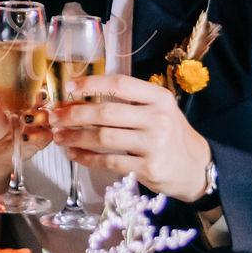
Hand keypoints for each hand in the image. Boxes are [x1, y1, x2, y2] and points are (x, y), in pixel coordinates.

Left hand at [0, 86, 51, 177]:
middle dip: (42, 98)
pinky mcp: (39, 141)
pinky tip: (24, 135)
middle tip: (37, 98)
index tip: (34, 85)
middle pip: (46, 100)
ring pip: (49, 116)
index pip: (33, 87)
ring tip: (25, 118)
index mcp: (20, 99)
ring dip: (39, 116)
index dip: (36, 86)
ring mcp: (36, 126)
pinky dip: (37, 134)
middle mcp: (31, 110)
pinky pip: (46, 135)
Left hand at [47, 74, 211, 201]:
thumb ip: (129, 102)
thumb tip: (81, 98)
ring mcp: (154, 144)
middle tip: (54, 117)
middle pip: (106, 113)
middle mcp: (158, 118)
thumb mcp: (159, 109)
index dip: (91, 84)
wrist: (197, 168)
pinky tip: (74, 154)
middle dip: (74, 114)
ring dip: (76, 137)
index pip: (120, 84)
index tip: (69, 87)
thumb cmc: (170, 134)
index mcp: (159, 98)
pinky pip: (109, 161)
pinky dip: (87, 157)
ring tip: (59, 136)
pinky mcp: (148, 168)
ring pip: (104, 138)